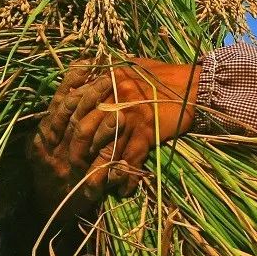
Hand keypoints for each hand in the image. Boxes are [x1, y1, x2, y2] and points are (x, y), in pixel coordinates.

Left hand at [28, 57, 199, 223]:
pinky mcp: (146, 130)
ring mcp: (129, 114)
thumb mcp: (132, 65)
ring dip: (99, 171)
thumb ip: (108, 70)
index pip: (78, 104)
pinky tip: (123, 190)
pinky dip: (126, 177)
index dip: (66, 126)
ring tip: (92, 188)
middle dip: (78, 153)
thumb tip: (86, 74)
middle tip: (72, 171)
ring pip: (106, 147)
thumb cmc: (163, 75)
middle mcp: (114, 95)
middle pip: (86, 129)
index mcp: (107, 79)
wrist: (194, 85)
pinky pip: (131, 158)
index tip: (61, 144)